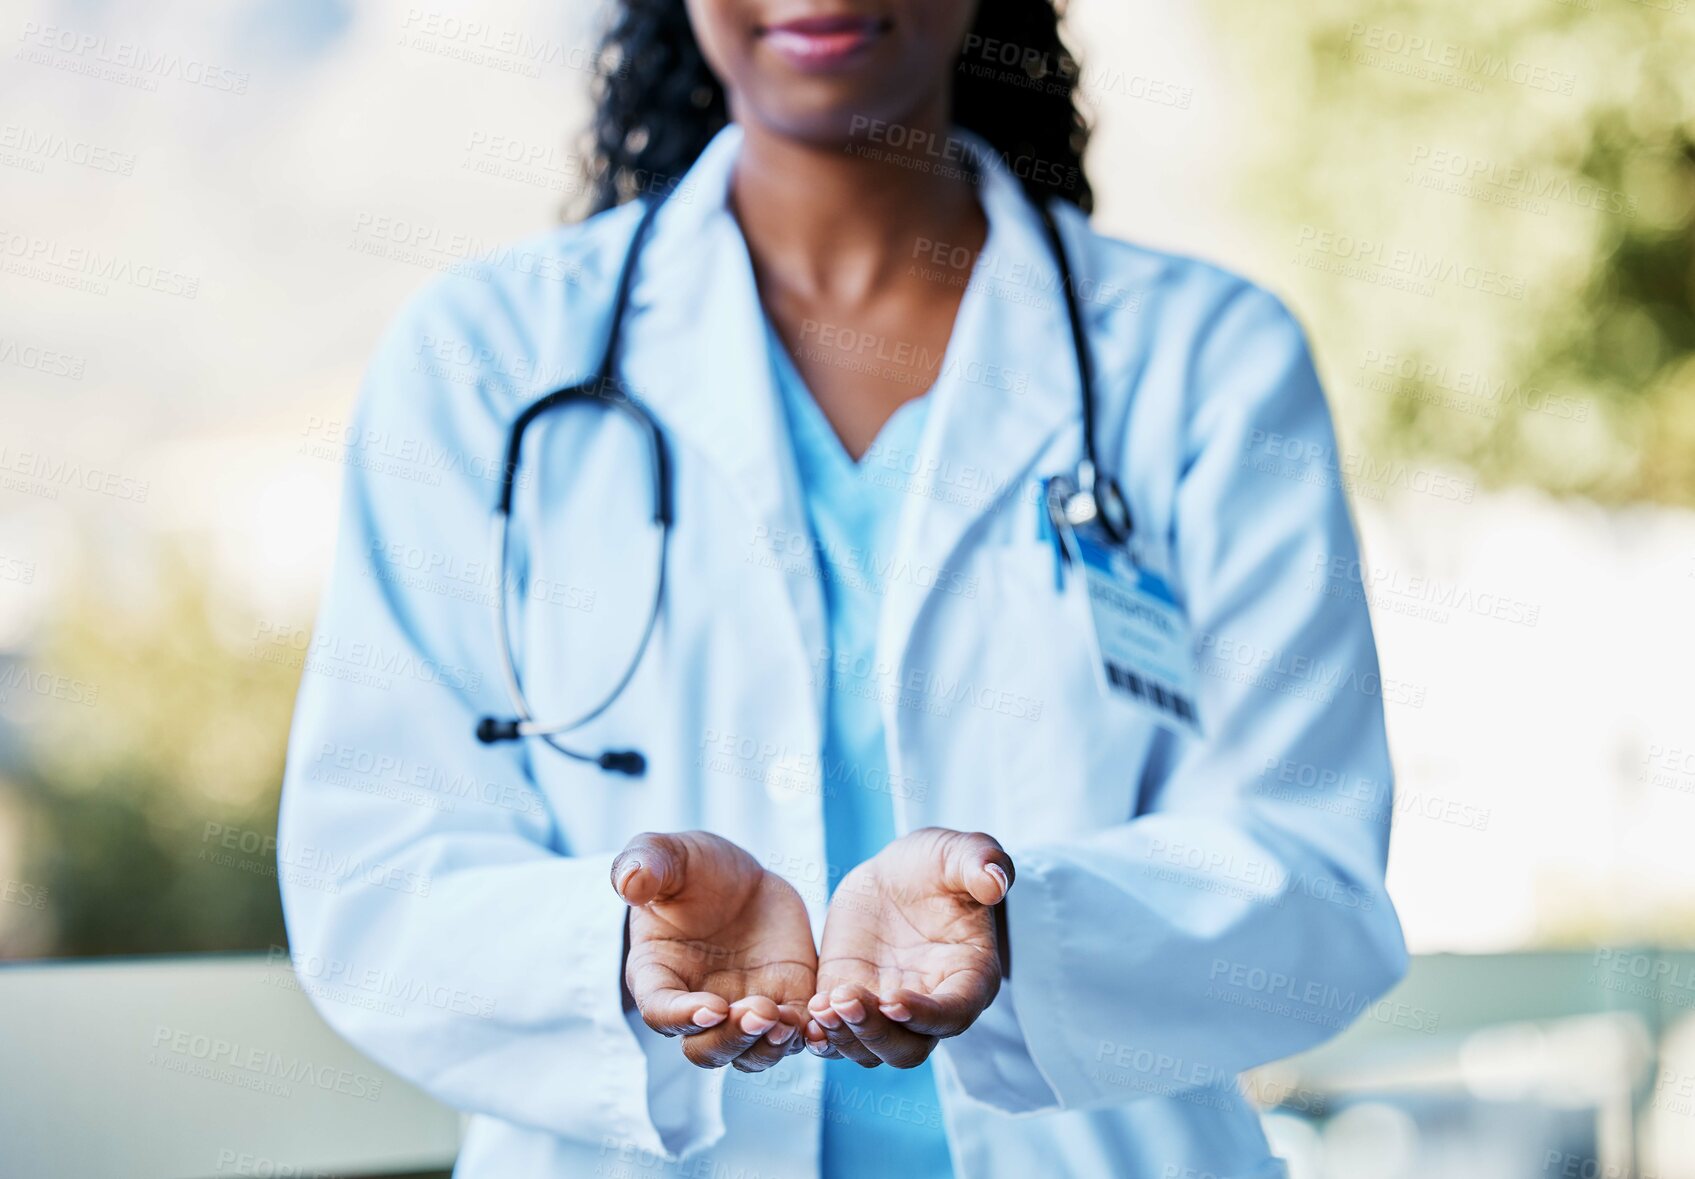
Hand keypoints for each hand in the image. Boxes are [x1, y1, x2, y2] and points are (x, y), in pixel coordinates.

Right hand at [612, 831, 816, 1071]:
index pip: (660, 1011)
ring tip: (789, 1019)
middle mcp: (696, 1005)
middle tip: (760, 1011)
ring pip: (751, 1053)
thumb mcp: (667, 855)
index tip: (711, 1007)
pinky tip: (821, 1020)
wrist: (739, 878)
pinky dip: (806, 1037)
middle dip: (732, 1038)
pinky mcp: (784, 1002)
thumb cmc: (691, 869)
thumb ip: (645, 864)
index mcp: (658, 975)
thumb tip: (629, 883)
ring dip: (768, 1046)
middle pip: (706, 1049)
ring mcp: (741, 1010)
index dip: (681, 1017)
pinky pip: (794, 1035)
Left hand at [806, 827, 1012, 1067]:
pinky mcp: (852, 1002)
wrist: (896, 875)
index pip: (954, 1013)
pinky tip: (808, 1017)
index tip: (892, 1000)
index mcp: (969, 976)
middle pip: (909, 1048)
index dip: (926, 1015)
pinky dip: (824, 1035)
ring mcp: (888, 1011)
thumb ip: (981, 862)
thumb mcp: (958, 852)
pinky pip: (839, 1035)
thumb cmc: (937, 865)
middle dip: (877, 1034)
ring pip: (871, 1050)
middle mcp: (931, 1005)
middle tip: (846, 1000)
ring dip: (845, 1037)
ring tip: (822, 1006)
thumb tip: (997, 880)